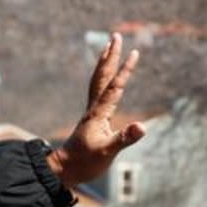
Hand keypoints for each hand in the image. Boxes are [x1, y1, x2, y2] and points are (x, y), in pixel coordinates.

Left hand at [47, 33, 145, 189]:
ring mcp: (92, 112)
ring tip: (108, 48)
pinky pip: (97, 92)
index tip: (134, 52)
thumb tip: (142, 127)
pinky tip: (106, 78)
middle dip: (110, 56)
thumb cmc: (85, 163)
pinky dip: (102, 79)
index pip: (114, 87)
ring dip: (104, 64)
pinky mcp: (91, 118)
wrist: (65, 170)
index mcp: (99, 113)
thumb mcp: (107, 152)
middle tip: (116, 36)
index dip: (125, 70)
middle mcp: (94, 109)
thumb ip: (124, 139)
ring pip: (97, 82)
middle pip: (102, 77)